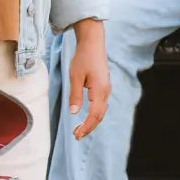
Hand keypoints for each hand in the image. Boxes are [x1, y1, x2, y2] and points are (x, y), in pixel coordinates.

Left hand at [69, 18, 110, 139]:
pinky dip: (94, 115)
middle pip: (99, 116)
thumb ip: (75, 95)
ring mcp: (106, 89)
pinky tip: (86, 118)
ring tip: (79, 129)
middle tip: (76, 136)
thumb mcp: (74, 77)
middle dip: (89, 127)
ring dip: (91, 122)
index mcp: (99, 90)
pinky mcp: (103, 86)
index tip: (77, 135)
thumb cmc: (83, 58)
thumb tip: (74, 112)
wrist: (93, 43)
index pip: (94, 115)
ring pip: (101, 111)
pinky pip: (101, 105)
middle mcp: (105, 91)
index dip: (86, 127)